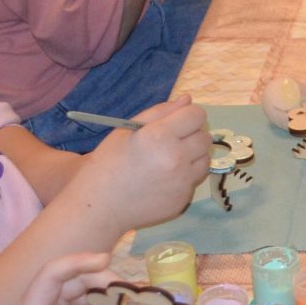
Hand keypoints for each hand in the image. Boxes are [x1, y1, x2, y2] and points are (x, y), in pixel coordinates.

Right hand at [75, 95, 209, 228]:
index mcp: (160, 136)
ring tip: (168, 160)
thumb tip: (188, 99)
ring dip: (193, 156)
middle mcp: (176, 158)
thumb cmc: (108, 162)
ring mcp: (182, 181)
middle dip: (191, 135)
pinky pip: (195, 180)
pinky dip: (185, 176)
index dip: (188, 115)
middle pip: (204, 137)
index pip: (197, 115)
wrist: (100, 205)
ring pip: (205, 159)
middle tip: (170, 142)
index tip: (177, 122)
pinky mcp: (183, 199)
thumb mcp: (127, 129)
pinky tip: (164, 179)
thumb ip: (160, 112)